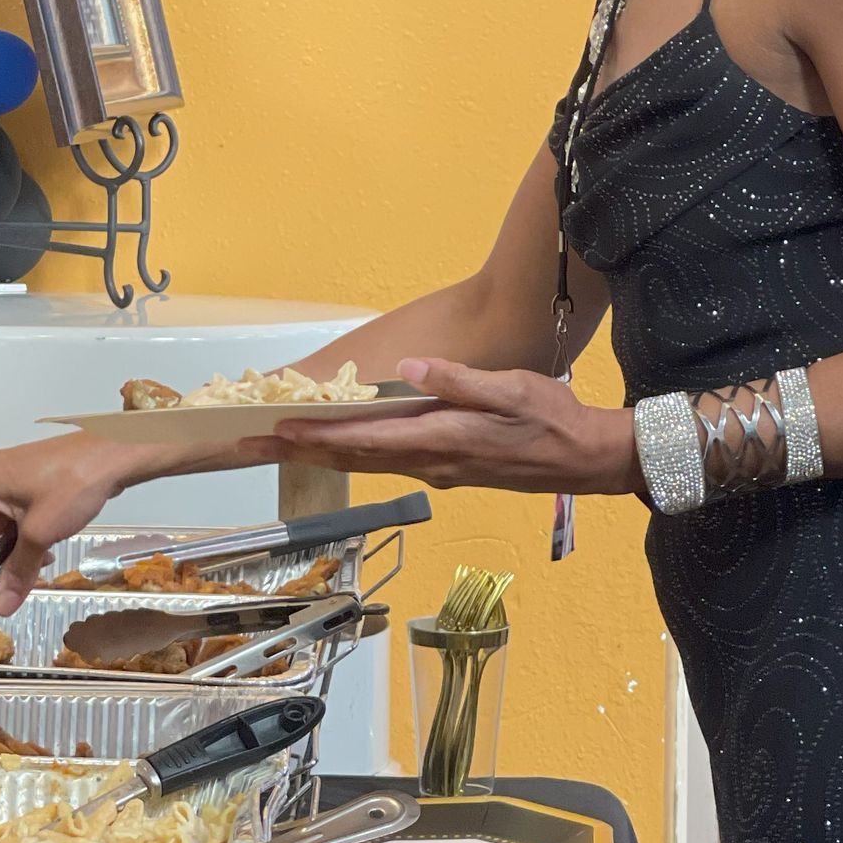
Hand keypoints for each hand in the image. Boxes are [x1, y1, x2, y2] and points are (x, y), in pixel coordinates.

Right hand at [0, 434, 136, 611]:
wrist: (114, 452)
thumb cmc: (77, 480)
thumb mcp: (42, 533)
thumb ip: (18, 571)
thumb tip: (2, 603)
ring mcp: (2, 476)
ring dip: (9, 552)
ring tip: (35, 566)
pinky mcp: (21, 480)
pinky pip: (10, 517)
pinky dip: (21, 537)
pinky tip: (42, 549)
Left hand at [262, 358, 642, 497]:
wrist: (585, 459)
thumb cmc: (552, 420)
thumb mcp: (511, 390)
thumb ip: (458, 381)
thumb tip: (407, 372)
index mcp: (442, 441)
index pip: (366, 441)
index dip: (319, 436)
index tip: (279, 430)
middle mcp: (433, 463)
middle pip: (355, 459)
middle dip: (305, 450)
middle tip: (257, 443)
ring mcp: (439, 470)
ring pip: (369, 464)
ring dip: (325, 455)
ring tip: (285, 444)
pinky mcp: (449, 469)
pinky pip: (389, 463)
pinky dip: (356, 455)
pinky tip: (344, 447)